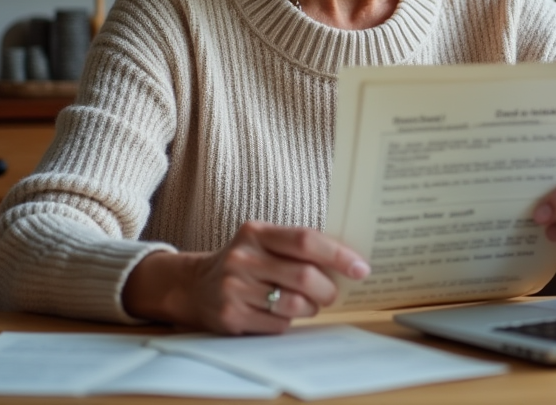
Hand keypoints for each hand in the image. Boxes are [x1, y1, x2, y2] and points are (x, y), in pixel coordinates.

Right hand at [122, 221, 369, 334]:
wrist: (194, 286)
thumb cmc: (246, 262)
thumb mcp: (264, 242)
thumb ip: (299, 246)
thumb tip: (349, 261)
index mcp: (256, 232)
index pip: (305, 240)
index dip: (338, 255)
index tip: (361, 268)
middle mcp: (243, 257)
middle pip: (304, 276)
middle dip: (328, 289)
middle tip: (333, 293)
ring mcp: (234, 288)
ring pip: (293, 304)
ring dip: (311, 307)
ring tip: (309, 303)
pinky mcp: (230, 316)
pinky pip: (278, 324)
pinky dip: (289, 321)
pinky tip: (281, 313)